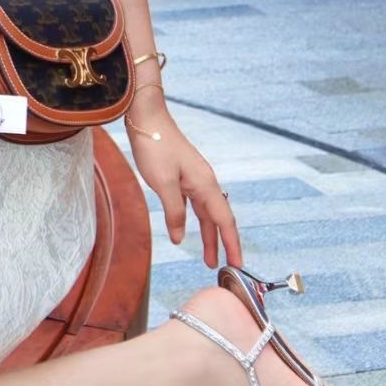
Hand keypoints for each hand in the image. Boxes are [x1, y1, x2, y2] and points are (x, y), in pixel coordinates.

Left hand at [125, 97, 243, 269]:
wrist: (147, 117)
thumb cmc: (155, 146)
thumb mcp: (163, 183)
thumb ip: (174, 212)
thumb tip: (179, 238)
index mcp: (205, 184)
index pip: (224, 221)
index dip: (232, 244)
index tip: (238, 265)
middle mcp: (204, 182)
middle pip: (218, 219)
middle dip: (222, 244)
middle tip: (224, 267)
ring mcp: (194, 178)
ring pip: (205, 212)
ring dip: (208, 234)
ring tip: (208, 257)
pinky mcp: (182, 175)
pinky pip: (194, 204)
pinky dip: (193, 219)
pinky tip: (186, 229)